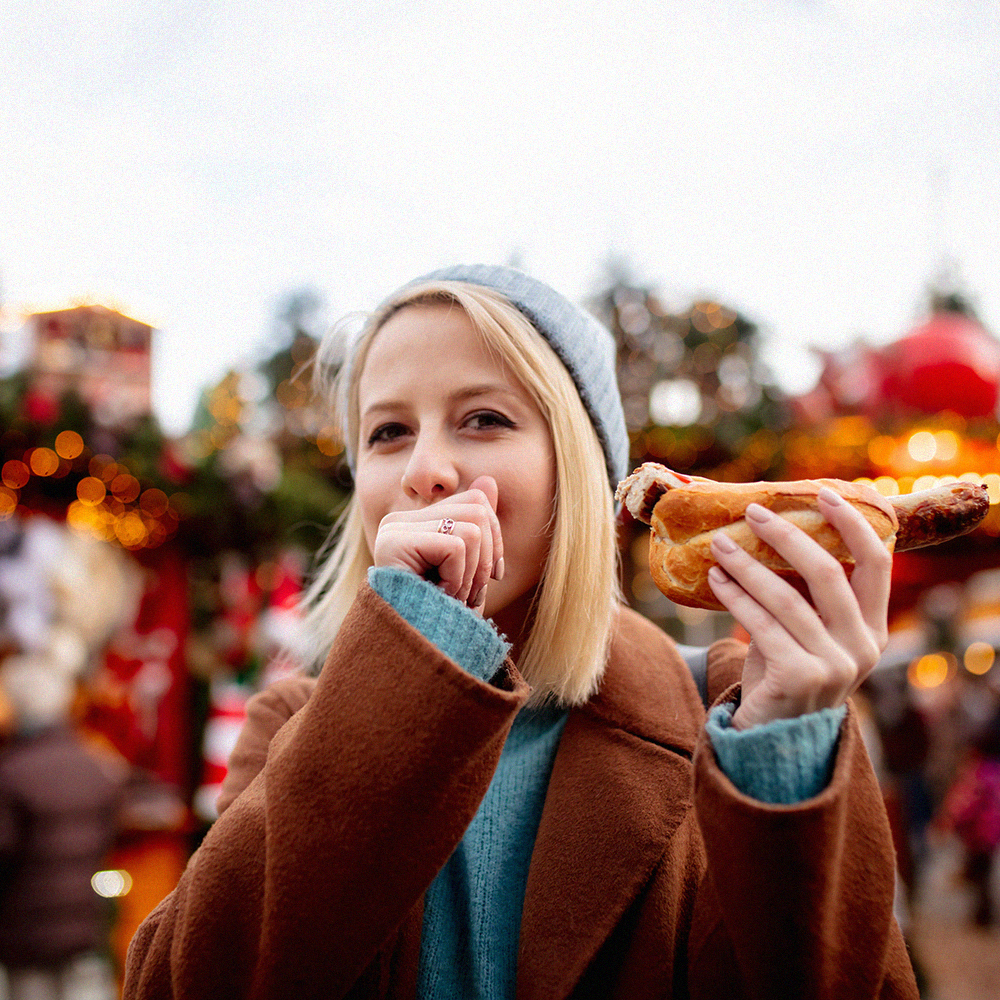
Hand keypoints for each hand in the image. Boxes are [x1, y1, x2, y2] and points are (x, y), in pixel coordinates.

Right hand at [372, 475, 503, 613]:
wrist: (410, 658)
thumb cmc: (438, 619)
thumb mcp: (467, 572)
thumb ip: (475, 526)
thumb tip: (488, 481)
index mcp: (414, 522)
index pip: (476, 502)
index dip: (494, 540)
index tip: (490, 577)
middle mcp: (399, 520)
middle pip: (478, 511)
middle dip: (485, 561)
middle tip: (466, 596)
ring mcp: (394, 529)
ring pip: (472, 530)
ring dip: (472, 576)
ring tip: (450, 599)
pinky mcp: (394, 543)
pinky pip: (457, 547)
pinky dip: (459, 581)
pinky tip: (438, 599)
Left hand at [707, 487, 890, 729]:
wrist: (773, 738)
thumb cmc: (785, 672)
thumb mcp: (806, 632)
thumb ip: (804, 594)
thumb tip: (769, 528)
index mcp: (874, 630)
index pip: (877, 563)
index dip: (852, 523)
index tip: (823, 492)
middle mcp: (864, 648)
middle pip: (829, 573)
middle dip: (788, 535)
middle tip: (754, 512)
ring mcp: (835, 667)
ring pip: (788, 598)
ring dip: (749, 565)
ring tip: (719, 545)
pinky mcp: (799, 678)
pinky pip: (761, 624)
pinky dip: (735, 596)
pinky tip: (715, 578)